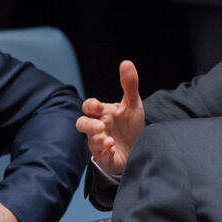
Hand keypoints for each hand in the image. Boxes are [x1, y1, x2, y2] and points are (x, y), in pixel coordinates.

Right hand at [75, 60, 144, 177]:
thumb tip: (126, 63)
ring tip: (109, 140)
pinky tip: (113, 150)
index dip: (91, 106)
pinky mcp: (106, 159)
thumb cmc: (130, 125)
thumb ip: (129, 85)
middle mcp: (98, 128)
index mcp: (102, 113)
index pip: (89, 107)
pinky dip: (105, 154)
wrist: (140, 147)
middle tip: (99, 126)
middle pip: (82, 124)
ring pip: (91, 142)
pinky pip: (101, 158)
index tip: (97, 107)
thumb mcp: (132, 104)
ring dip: (97, 140)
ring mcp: (100, 144)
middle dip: (88, 125)